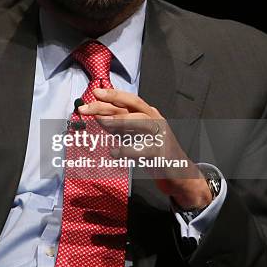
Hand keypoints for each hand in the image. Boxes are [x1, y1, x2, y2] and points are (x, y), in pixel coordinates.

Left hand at [78, 88, 211, 209]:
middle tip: (87, 108)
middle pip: (132, 106)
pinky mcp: (162, 153)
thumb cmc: (155, 152)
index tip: (94, 93)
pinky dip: (127, 150)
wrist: (179, 173)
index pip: (129, 100)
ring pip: (140, 121)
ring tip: (100, 122)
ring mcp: (160, 135)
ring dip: (119, 121)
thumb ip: (120, 126)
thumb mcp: (136, 135)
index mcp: (148, 114)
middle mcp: (155, 120)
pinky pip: (143, 149)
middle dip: (108, 104)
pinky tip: (114, 152)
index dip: (112, 95)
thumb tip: (98, 116)